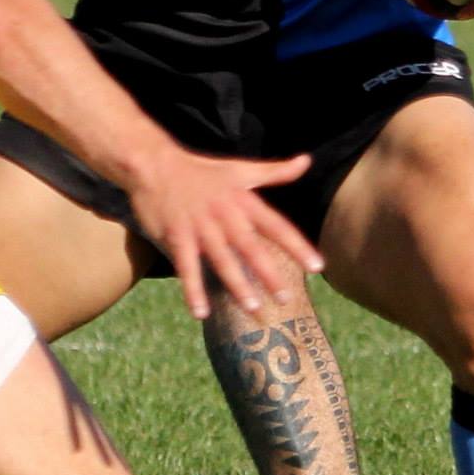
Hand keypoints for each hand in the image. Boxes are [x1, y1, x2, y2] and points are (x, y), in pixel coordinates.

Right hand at [126, 146, 322, 320]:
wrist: (155, 164)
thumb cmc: (201, 170)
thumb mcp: (240, 168)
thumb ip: (275, 171)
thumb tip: (307, 162)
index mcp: (242, 201)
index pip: (276, 225)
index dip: (297, 245)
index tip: (318, 266)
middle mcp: (224, 215)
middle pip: (250, 247)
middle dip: (268, 273)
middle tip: (285, 298)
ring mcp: (199, 226)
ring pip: (221, 259)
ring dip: (236, 284)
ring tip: (253, 308)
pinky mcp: (176, 235)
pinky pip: (186, 266)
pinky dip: (192, 289)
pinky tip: (201, 312)